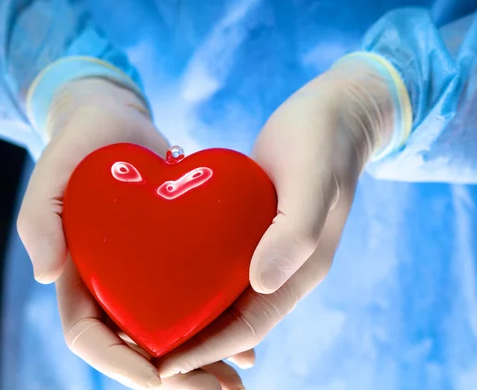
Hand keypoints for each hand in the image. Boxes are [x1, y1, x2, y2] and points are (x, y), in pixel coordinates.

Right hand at [17, 77, 252, 388]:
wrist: (116, 120)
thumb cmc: (80, 142)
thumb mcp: (52, 169)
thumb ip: (39, 217)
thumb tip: (45, 274)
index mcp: (76, 274)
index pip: (89, 335)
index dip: (118, 362)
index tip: (157, 376)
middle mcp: (110, 283)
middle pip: (134, 346)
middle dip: (170, 378)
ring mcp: (141, 273)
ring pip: (167, 332)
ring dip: (200, 362)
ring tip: (237, 380)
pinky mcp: (172, 257)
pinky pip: (191, 299)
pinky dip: (216, 323)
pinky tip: (247, 342)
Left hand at [157, 55, 400, 376]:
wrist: (332, 113)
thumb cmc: (322, 141)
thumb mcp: (312, 179)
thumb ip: (294, 233)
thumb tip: (262, 283)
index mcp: (301, 269)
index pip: (250, 327)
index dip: (209, 351)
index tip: (165, 365)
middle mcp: (283, 268)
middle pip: (234, 323)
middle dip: (194, 345)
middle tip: (144, 356)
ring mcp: (267, 249)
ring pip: (224, 298)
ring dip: (190, 318)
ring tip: (145, 327)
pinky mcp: (252, 228)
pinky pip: (219, 265)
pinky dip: (193, 281)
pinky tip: (161, 280)